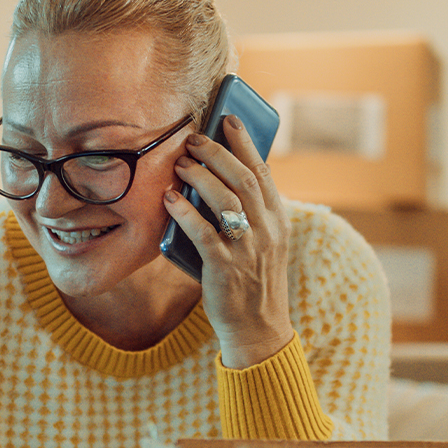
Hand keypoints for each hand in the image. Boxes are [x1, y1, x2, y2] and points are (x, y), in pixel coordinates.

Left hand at [164, 115, 294, 368]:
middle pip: (243, 179)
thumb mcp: (261, 242)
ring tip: (181, 163)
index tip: (228, 119)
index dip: (245, 143)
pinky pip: (203, 233)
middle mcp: (267, 230)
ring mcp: (247, 249)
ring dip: (201, 176)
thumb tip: (215, 179)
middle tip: (194, 138)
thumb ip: (247, 213)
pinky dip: (185, 213)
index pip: (263, 172)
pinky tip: (169, 198)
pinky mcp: (224, 268)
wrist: (258, 328)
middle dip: (217, 153)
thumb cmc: (252, 280)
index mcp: (278, 220)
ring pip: (226, 201)